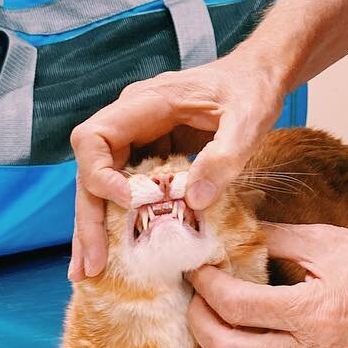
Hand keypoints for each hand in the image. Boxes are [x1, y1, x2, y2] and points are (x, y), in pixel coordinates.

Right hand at [67, 54, 281, 280]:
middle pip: (91, 170)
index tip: (128, 202)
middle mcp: (132, 120)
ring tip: (89, 271)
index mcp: (147, 103)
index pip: (94, 137)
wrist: (259, 75)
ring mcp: (139, 137)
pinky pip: (126, 189)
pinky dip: (119, 221)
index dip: (98, 173)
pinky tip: (115, 255)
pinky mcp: (151, 154)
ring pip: (102, 184)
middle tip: (89, 266)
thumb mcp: (248, 120)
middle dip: (88, 218)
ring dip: (95, 227)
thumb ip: (225, 156)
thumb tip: (193, 201)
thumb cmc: (252, 90)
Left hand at [187, 222, 347, 347]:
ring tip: (211, 316)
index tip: (195, 266)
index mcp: (314, 311)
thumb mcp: (327, 240)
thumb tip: (227, 231)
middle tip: (195, 293)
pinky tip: (234, 344)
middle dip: (200, 319)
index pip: (238, 305)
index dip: (206, 284)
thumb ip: (273, 238)